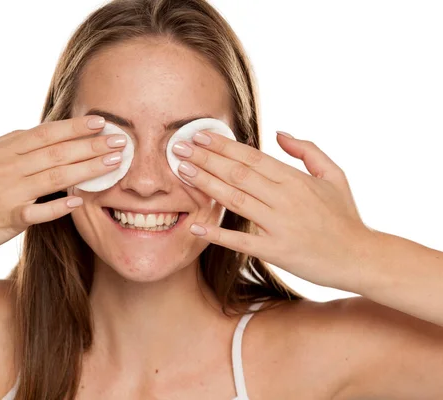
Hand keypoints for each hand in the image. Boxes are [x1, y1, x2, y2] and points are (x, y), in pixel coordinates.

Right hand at [0, 115, 125, 261]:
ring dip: (87, 168)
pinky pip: (38, 211)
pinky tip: (79, 200)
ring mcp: (7, 191)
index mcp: (3, 148)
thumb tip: (39, 133)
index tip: (102, 122)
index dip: (76, 127)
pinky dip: (59, 206)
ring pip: (54, 176)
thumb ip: (11, 145)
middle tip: (121, 141)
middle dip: (92, 144)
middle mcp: (6, 165)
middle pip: (57, 151)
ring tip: (113, 163)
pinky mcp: (7, 218)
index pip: (46, 132)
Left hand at [172, 130, 373, 290]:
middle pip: (237, 173)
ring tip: (182, 172)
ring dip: (206, 184)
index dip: (223, 145)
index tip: (200, 136)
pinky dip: (217, 234)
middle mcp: (284, 198)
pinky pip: (240, 241)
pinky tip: (195, 226)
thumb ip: (307, 150)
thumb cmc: (345, 216)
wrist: (359, 257)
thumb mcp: (334, 175)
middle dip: (205, 158)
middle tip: (178, 148)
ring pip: (235, 199)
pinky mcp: (275, 251)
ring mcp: (279, 225)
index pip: (251, 156)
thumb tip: (279, 133)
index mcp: (295, 178)